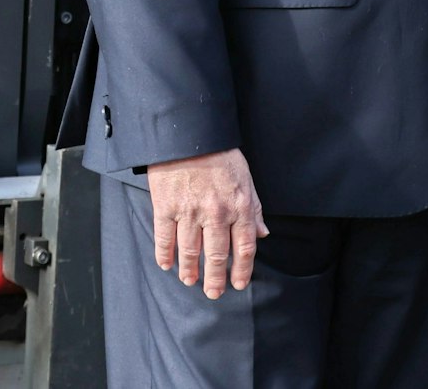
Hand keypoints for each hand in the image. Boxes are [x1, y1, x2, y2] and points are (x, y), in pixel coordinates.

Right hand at [146, 148, 267, 297]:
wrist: (190, 134)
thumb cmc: (220, 155)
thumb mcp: (246, 178)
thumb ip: (254, 208)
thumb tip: (262, 233)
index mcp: (239, 206)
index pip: (245, 247)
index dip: (242, 270)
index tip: (238, 283)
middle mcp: (216, 213)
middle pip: (217, 255)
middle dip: (216, 279)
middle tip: (214, 292)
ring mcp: (190, 211)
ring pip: (190, 251)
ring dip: (190, 271)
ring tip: (190, 280)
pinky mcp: (166, 207)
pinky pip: (165, 239)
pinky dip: (165, 255)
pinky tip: (167, 264)